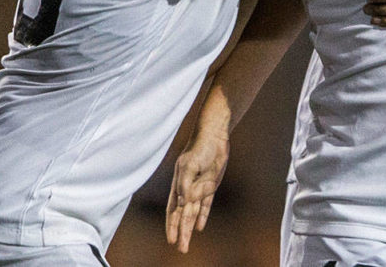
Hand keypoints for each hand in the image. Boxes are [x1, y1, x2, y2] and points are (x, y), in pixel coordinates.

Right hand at [165, 130, 228, 252]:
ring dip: (189, 228)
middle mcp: (187, 188)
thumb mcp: (190, 164)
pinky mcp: (210, 185)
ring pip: (193, 213)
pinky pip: (206, 205)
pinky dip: (202, 216)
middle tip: (181, 249)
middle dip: (181, 232)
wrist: (214, 136)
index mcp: (178, 184)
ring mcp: (199, 187)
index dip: (171, 225)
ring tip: (187, 244)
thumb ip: (185, 184)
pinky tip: (199, 227)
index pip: (173, 209)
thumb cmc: (200, 147)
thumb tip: (182, 203)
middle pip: (183, 215)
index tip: (171, 240)